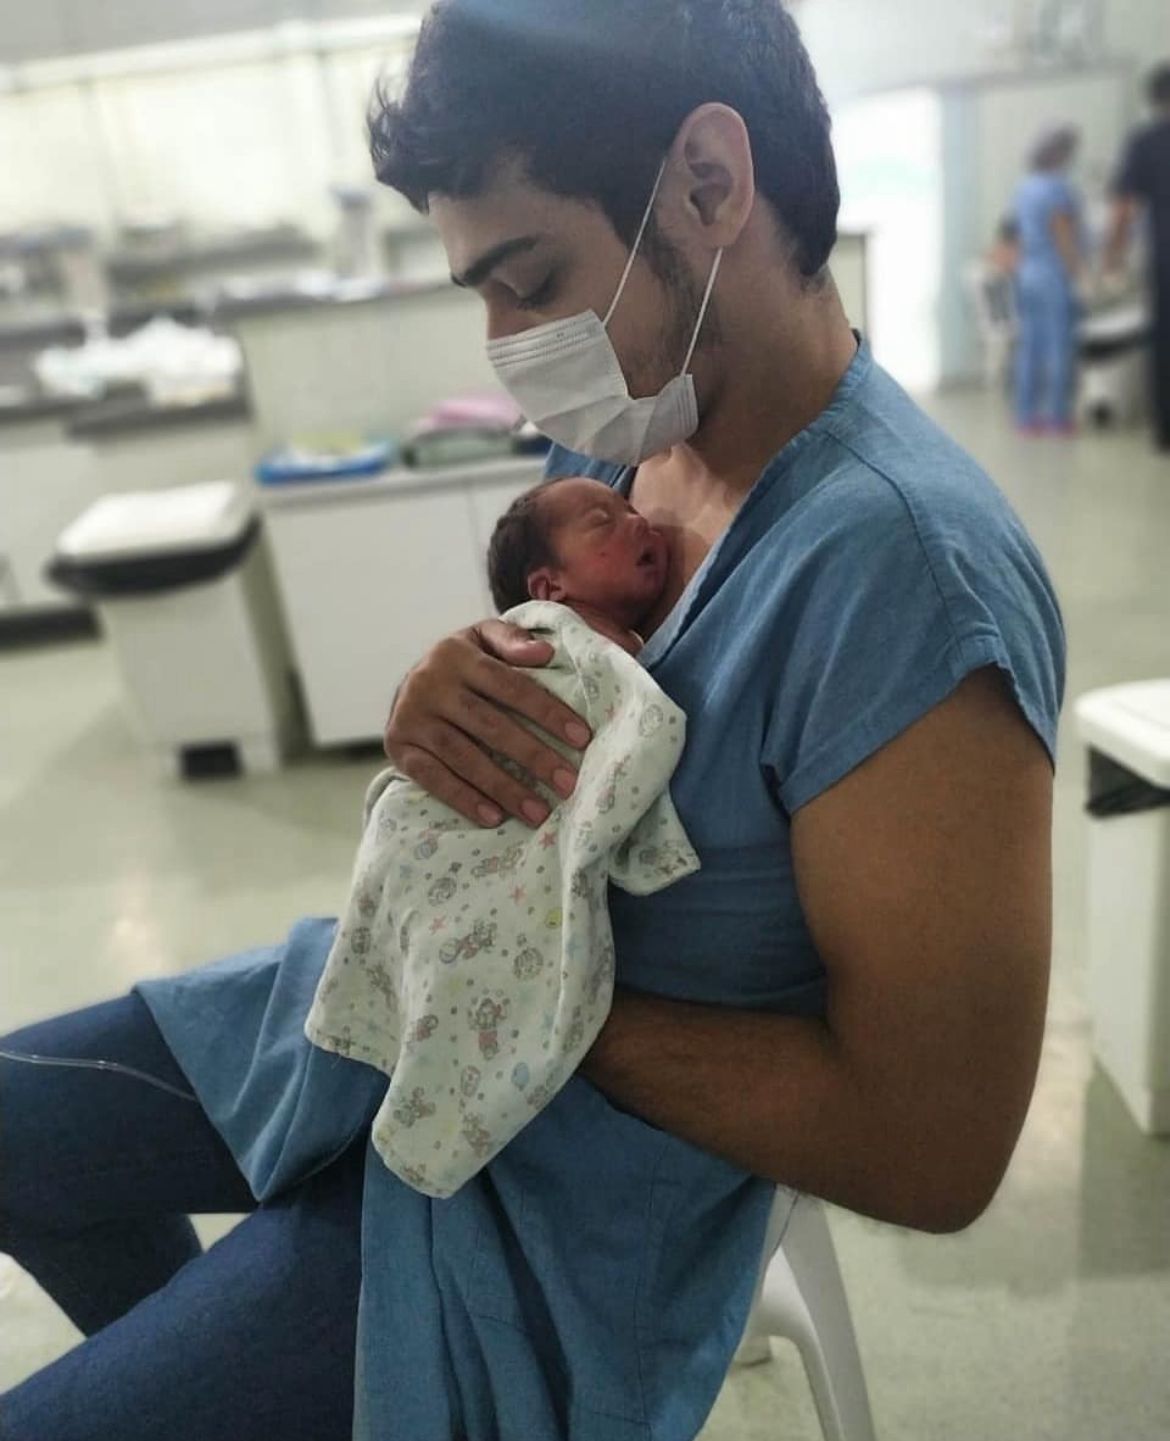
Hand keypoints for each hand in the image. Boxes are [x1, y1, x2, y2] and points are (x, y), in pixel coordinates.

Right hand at [384, 620, 591, 827]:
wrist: (407, 684)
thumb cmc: (463, 664)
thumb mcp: (484, 639)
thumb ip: (513, 640)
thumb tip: (545, 652)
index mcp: (457, 654)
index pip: (509, 685)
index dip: (547, 712)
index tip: (581, 738)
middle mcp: (430, 684)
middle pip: (489, 725)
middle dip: (532, 756)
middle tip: (567, 784)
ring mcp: (411, 718)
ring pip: (463, 757)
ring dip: (503, 787)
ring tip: (538, 812)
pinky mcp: (398, 748)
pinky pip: (432, 778)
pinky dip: (463, 799)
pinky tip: (494, 817)